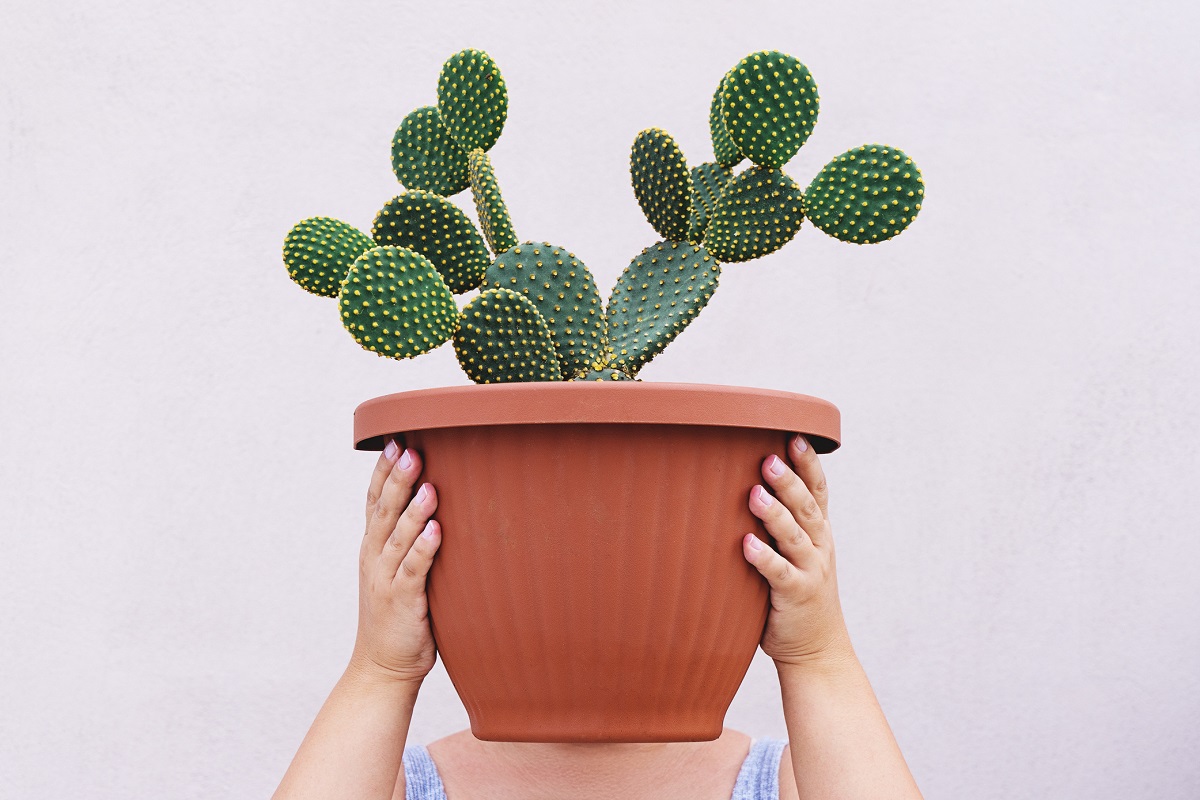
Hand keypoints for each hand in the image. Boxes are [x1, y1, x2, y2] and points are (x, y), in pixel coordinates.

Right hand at [349, 438, 441, 684]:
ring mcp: (385, 579)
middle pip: (384, 511)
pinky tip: (436, 530)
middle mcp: (374, 558)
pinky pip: (413, 570)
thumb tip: (439, 507)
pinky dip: (424, 549)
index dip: (382, 472)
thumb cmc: (399, 617)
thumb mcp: (398, 572)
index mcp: (373, 548)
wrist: (382, 667)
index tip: (393, 440)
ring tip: (427, 483)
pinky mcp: (402, 601)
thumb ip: (410, 541)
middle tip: (409, 447)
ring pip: (398, 537)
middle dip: (397, 478)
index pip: (374, 502)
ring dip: (413, 509)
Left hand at [742, 434, 851, 669]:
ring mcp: (811, 571)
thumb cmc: (796, 595)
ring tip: (754, 494)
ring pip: (795, 536)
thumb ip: (780, 525)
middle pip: (806, 507)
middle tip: (768, 457)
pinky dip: (764, 558)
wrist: (817, 648)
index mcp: (819, 533)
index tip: (796, 436)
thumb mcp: (796, 554)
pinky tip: (746, 545)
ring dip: (775, 514)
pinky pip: (780, 573)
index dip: (809, 464)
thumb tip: (743, 485)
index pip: (818, 491)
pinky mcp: (796, 595)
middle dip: (789, 480)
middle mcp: (819, 547)